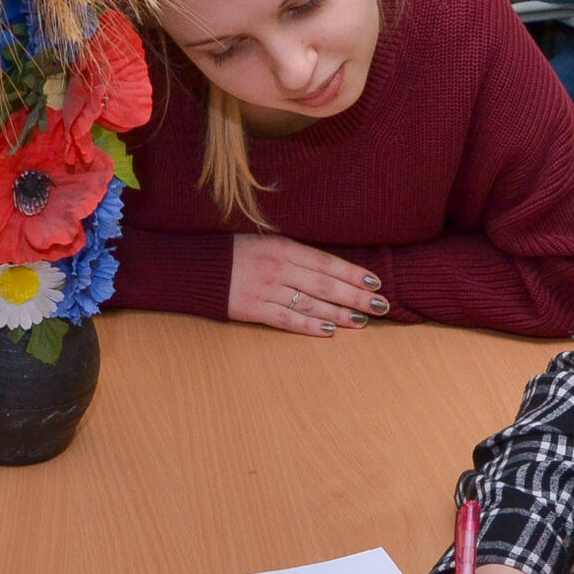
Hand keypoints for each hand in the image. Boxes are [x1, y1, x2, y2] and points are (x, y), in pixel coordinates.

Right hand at [227, 234, 388, 335]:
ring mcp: (264, 290)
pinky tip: (330, 331)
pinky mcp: (251, 309)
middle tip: (380, 305)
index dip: (351, 273)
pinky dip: (309, 326)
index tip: (374, 282)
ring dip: (338, 314)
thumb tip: (328, 269)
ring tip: (361, 321)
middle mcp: (276, 268)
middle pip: (324, 284)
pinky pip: (286, 320)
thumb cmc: (232, 254)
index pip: (325, 262)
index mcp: (281, 247)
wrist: (192, 268)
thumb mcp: (264, 243)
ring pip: (310, 304)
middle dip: (355, 296)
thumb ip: (292, 254)